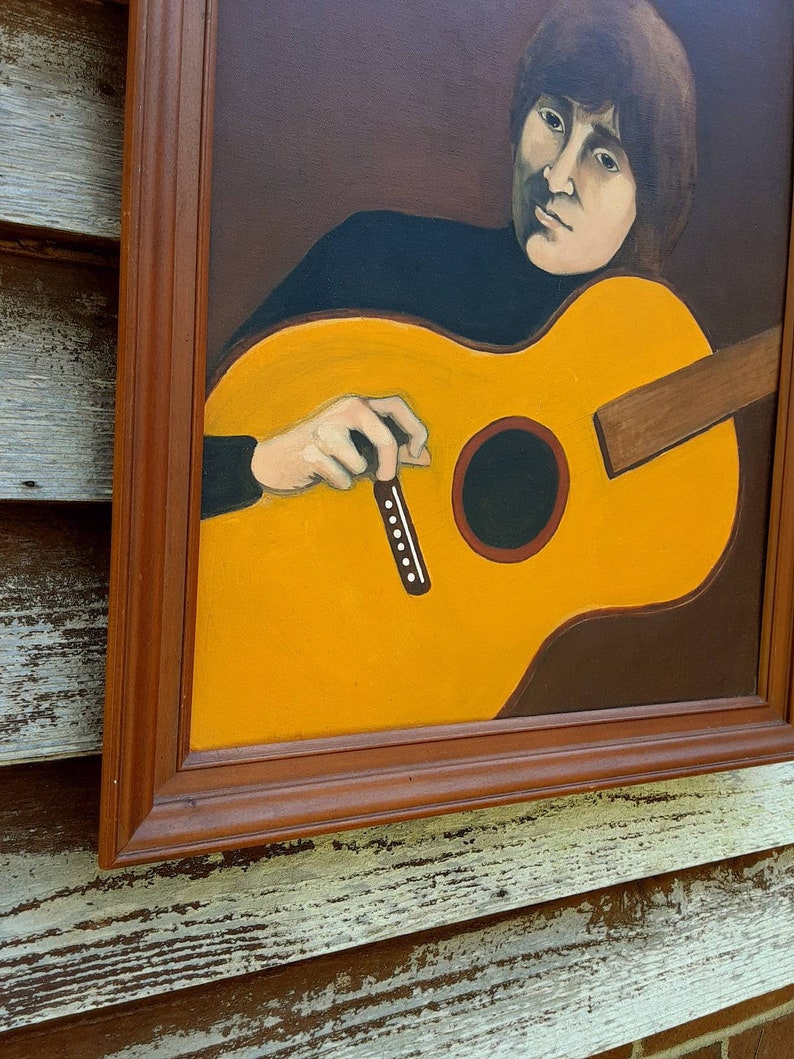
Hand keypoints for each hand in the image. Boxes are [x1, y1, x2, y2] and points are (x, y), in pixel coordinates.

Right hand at [250, 395, 429, 494]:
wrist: (276, 460)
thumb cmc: (326, 453)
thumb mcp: (361, 446)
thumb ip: (392, 450)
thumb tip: (425, 457)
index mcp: (358, 405)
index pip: (396, 405)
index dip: (415, 427)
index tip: (417, 451)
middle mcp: (343, 410)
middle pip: (384, 437)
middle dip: (390, 463)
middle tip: (385, 478)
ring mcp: (324, 429)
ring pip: (360, 464)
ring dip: (354, 475)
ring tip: (338, 468)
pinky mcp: (309, 452)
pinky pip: (341, 479)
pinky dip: (338, 483)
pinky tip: (323, 474)